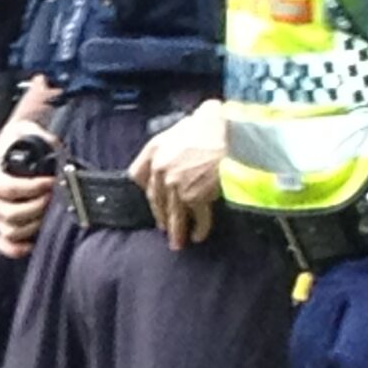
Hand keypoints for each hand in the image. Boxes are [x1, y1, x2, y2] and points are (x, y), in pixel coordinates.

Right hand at [0, 116, 58, 259]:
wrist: (17, 150)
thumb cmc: (23, 143)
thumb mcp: (29, 133)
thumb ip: (41, 138)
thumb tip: (56, 151)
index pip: (9, 190)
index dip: (34, 188)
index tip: (52, 181)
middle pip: (11, 215)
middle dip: (39, 207)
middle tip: (54, 197)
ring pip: (12, 232)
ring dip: (35, 224)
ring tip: (50, 211)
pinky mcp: (1, 229)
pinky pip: (5, 246)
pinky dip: (19, 248)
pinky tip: (34, 241)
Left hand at [126, 100, 226, 249]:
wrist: (229, 130)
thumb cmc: (211, 123)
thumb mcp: (182, 125)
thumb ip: (173, 142)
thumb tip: (180, 148)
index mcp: (154, 150)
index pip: (137, 174)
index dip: (145, 187)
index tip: (153, 198)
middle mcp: (160, 170)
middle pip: (156, 200)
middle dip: (161, 216)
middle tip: (164, 229)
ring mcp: (176, 185)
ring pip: (174, 213)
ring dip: (176, 231)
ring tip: (177, 244)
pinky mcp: (195, 196)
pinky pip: (197, 217)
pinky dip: (199, 228)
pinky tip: (199, 236)